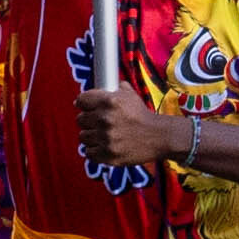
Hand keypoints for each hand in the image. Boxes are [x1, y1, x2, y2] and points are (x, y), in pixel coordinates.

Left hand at [75, 85, 190, 171]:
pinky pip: (88, 152)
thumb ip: (116, 88)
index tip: (85, 107)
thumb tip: (104, 83)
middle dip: (87, 120)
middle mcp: (105, 119)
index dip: (83, 103)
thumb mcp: (131, 95)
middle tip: (96, 122)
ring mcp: (106, 138)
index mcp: (109, 101)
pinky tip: (101, 146)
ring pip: (83, 136)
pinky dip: (93, 150)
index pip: (81, 100)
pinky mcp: (108, 155)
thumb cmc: (143, 116)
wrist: (159, 137)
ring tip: (101, 135)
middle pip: (80, 119)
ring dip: (90, 136)